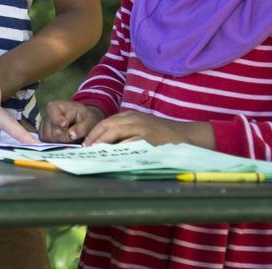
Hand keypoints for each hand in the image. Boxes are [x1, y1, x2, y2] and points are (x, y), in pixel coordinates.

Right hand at [40, 101, 103, 142]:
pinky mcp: (43, 134)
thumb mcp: (89, 121)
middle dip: (65, 138)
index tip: (66, 124)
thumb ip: (82, 128)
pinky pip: (47, 142)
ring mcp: (44, 125)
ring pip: (49, 139)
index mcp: (57, 106)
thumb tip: (70, 136)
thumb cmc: (85, 118)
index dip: (58, 120)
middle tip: (76, 136)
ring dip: (61, 142)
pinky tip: (64, 140)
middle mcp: (47, 115)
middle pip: (53, 132)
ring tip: (70, 137)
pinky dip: (56, 144)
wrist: (83, 121)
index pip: (52, 113)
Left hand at [79, 110, 213, 148]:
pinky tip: (112, 156)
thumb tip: (106, 145)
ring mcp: (142, 127)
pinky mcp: (149, 138)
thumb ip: (126, 132)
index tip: (86, 143)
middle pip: (108, 125)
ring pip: (116, 132)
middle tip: (87, 149)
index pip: (107, 122)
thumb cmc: (161, 135)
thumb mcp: (142, 127)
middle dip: (94, 137)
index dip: (94, 132)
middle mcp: (134, 119)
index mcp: (131, 115)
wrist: (184, 135)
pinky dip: (119, 149)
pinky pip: (130, 143)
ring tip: (95, 152)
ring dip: (103, 143)